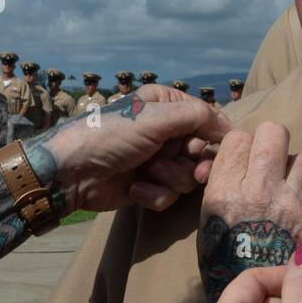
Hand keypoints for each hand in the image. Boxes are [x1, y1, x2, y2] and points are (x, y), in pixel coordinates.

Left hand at [28, 85, 230, 213]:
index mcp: (166, 106)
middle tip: (190, 171)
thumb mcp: (155, 119)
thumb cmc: (110, 136)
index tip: (203, 147)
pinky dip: (154, 194)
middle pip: (202, 152)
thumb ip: (197, 117)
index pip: (207, 120)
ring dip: (170, 179)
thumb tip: (229, 128)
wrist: (72, 173)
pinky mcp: (149, 186)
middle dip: (192, 163)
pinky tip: (135, 188)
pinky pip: (170, 195)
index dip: (211, 137)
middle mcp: (165, 132)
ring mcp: (157, 160)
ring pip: (188, 177)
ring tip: (148, 173)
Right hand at [198, 122, 301, 302]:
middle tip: (274, 167)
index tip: (249, 161)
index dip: (246, 147)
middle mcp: (260, 193)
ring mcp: (296, 206)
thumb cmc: (231, 278)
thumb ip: (221, 192)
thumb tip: (228, 163)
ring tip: (293, 202)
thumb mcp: (210, 232)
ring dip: (299, 177)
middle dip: (274, 145)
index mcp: (226, 195)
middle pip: (275, 133)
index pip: (239, 137)